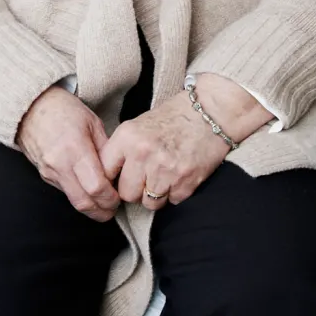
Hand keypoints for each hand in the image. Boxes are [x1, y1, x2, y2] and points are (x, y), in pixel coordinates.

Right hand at [16, 88, 118, 221]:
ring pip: (73, 201)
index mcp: (75, 148)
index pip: (96, 187)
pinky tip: (88, 191)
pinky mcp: (44, 176)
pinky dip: (79, 196)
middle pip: (84, 202)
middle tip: (113, 209)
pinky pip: (65, 192)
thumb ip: (106, 150)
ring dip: (91, 208)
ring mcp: (50, 172)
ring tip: (104, 203)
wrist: (31, 108)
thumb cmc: (64, 110)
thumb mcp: (92, 123)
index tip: (119, 197)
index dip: (110, 198)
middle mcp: (60, 164)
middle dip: (102, 211)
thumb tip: (118, 172)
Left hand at [100, 77, 267, 208]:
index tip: (118, 179)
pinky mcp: (186, 182)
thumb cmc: (174, 117)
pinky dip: (176, 192)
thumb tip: (107, 176)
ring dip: (156, 194)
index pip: (105, 172)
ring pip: (149, 203)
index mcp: (127, 137)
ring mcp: (165, 170)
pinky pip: (172, 201)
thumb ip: (122, 149)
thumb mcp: (139, 125)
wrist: (211, 112)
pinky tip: (180, 175)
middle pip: (127, 194)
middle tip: (146, 178)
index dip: (112, 178)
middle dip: (135, 190)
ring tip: (164, 176)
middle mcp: (143, 154)